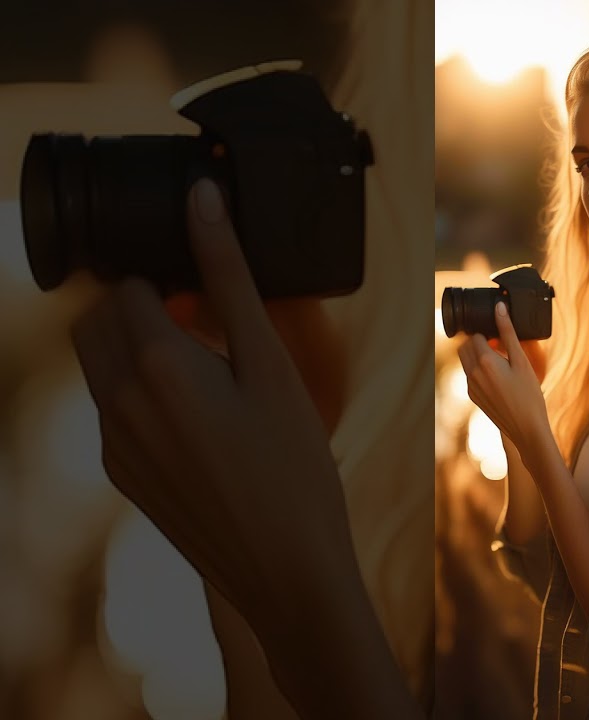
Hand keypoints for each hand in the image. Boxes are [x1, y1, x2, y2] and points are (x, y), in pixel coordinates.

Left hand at [70, 179, 359, 636]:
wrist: (285, 569)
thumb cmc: (294, 466)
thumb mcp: (272, 366)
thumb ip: (230, 278)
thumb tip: (202, 198)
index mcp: (156, 364)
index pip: (128, 284)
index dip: (169, 274)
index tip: (210, 289)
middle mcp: (118, 401)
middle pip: (100, 319)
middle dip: (142, 306)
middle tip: (208, 320)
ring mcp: (115, 442)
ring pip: (100, 365)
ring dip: (140, 348)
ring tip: (211, 368)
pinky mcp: (124, 474)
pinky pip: (114, 409)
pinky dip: (145, 393)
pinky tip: (205, 416)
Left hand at [457, 302, 550, 453]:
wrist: (526, 429)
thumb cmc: (529, 395)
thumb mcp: (521, 361)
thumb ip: (508, 333)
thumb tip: (499, 308)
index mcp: (484, 361)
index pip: (475, 335)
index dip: (488, 332)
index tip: (500, 336)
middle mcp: (472, 374)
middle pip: (465, 347)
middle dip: (478, 342)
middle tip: (499, 346)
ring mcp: (471, 387)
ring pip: (466, 362)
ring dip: (478, 356)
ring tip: (500, 362)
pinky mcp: (474, 397)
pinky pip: (471, 376)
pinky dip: (480, 371)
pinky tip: (499, 378)